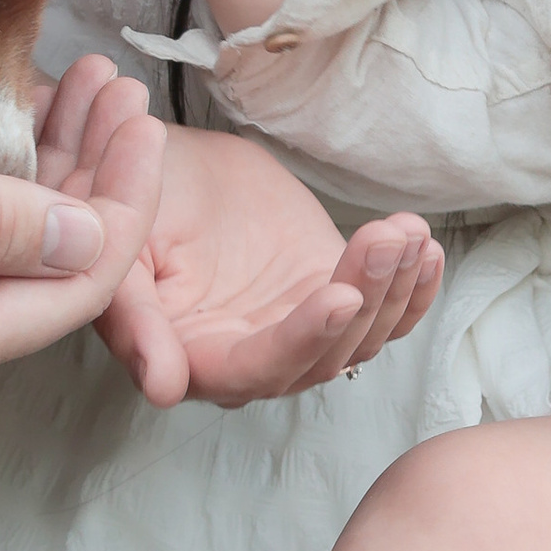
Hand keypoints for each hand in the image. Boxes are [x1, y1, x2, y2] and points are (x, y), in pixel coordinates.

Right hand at [0, 73, 160, 407]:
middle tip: (119, 90)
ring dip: (52, 178)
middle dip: (98, 180)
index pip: (79, 286)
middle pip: (53, 276)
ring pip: (10, 261)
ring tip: (82, 92)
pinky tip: (17, 132)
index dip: (125, 202)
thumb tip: (92, 236)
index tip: (146, 118)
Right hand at [41, 81, 439, 409]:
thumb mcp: (124, 245)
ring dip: (393, 288)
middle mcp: (251, 359)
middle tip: (385, 239)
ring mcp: (299, 330)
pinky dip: (415, 289)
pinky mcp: (333, 297)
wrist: (169, 163)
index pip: (257, 369)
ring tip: (406, 232)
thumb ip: (135, 317)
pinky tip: (427, 249)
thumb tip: (160, 388)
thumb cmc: (136, 199)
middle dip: (363, 299)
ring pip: (363, 337)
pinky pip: (387, 315)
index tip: (338, 296)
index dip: (302, 340)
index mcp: (193, 357)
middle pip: (322, 358)